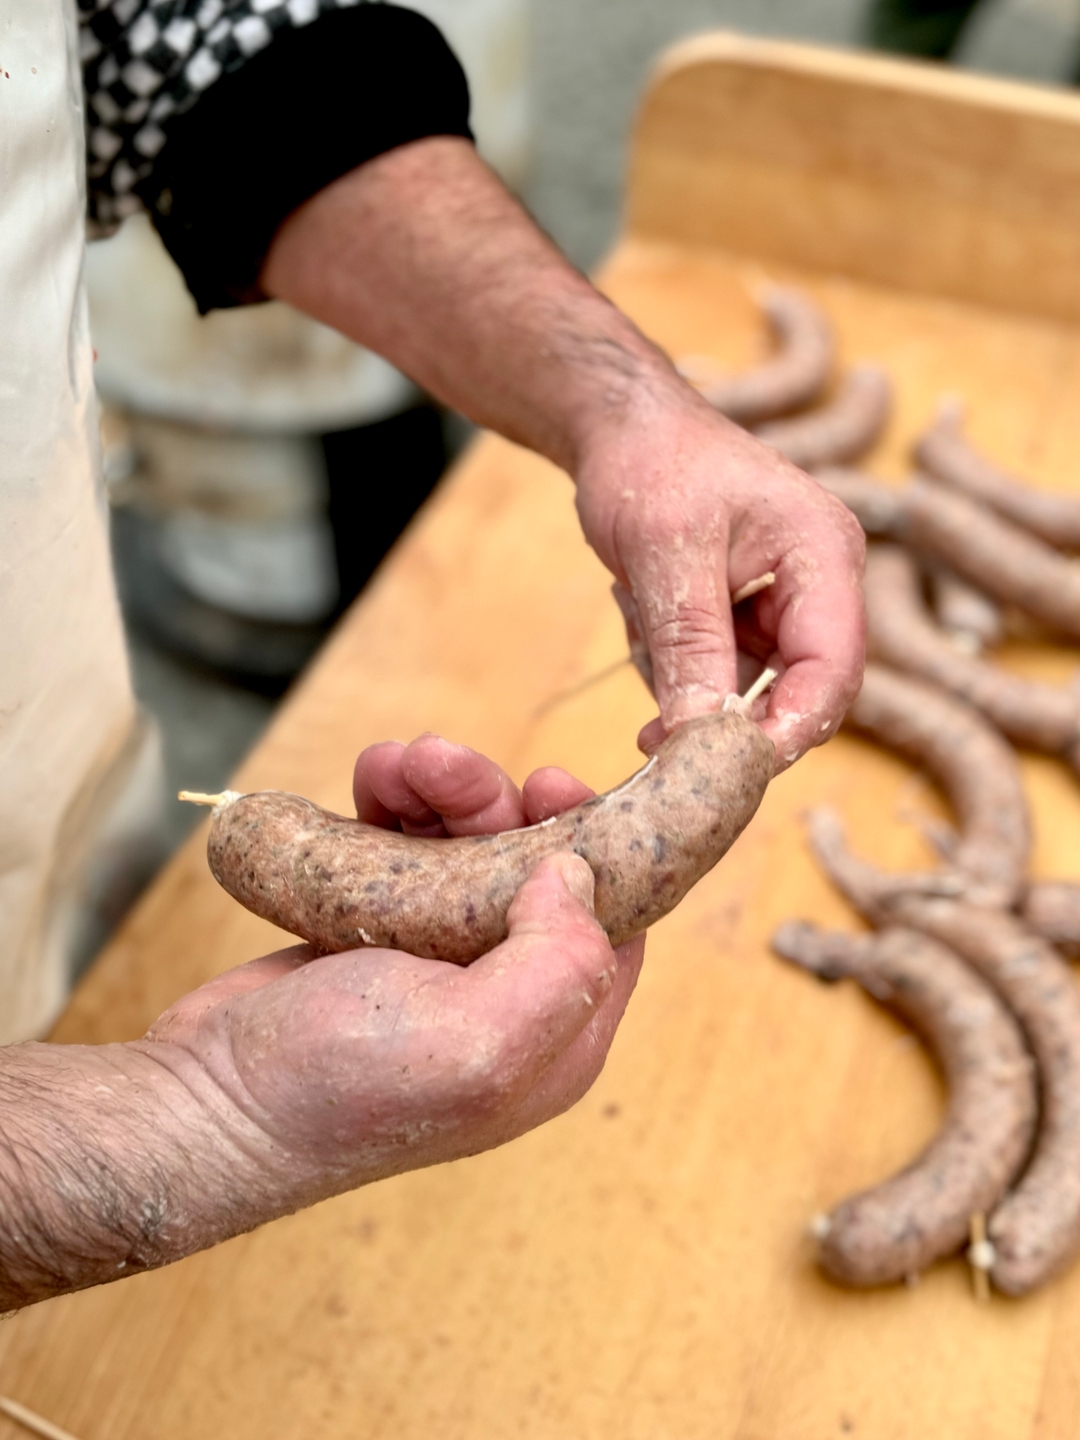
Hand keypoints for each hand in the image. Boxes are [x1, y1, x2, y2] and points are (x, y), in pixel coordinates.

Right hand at [0, 738, 642, 1309]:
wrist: (204, 1104)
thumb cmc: (338, 1088)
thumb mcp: (477, 1041)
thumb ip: (557, 961)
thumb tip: (578, 874)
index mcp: (556, 1036)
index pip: (613, 922)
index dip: (592, 843)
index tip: (548, 783)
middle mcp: (506, 999)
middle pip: (534, 867)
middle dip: (494, 803)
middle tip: (444, 763)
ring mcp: (438, 965)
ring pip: (465, 847)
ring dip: (437, 792)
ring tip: (392, 763)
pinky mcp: (375, 935)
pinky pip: (403, 851)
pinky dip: (391, 808)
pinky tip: (366, 781)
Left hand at [262, 137, 863, 769]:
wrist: (619, 427)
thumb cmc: (650, 465)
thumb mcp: (665, 556)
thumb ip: (692, 648)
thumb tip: (703, 740)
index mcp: (825, 553)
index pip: (833, 666)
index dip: (789, 727)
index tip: (725, 770)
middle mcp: (821, 582)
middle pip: (801, 690)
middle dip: (731, 716)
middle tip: (658, 737)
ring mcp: (786, 600)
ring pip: (752, 688)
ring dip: (690, 681)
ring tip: (640, 610)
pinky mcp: (748, 613)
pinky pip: (720, 671)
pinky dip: (677, 663)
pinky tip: (642, 608)